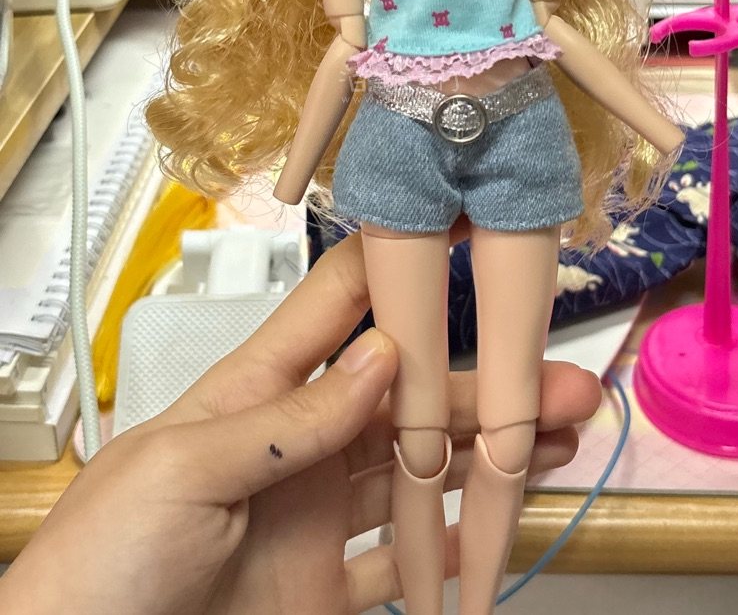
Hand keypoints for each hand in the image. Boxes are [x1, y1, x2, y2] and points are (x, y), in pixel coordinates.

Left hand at [0, 231, 600, 614]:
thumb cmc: (101, 556)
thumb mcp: (183, 470)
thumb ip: (287, 419)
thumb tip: (381, 356)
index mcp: (256, 393)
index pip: (336, 313)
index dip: (395, 273)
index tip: (461, 239)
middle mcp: (299, 444)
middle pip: (406, 400)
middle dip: (479, 386)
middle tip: (552, 379)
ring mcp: (316, 515)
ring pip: (420, 473)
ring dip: (485, 456)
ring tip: (552, 439)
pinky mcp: (325, 587)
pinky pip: (403, 562)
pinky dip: (453, 549)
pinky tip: (499, 525)